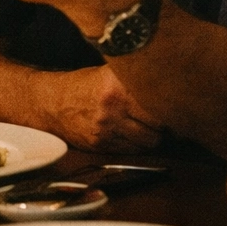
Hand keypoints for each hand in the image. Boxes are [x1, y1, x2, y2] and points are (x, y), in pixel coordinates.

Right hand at [27, 66, 163, 152]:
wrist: (50, 104)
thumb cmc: (83, 86)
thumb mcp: (107, 74)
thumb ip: (133, 80)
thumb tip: (169, 84)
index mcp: (116, 86)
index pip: (158, 102)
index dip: (171, 106)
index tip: (176, 106)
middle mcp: (112, 108)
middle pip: (158, 125)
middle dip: (165, 124)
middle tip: (167, 119)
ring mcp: (106, 129)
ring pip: (149, 142)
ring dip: (153, 137)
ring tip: (150, 128)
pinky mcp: (102, 145)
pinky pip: (133, 151)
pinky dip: (138, 145)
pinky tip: (133, 135)